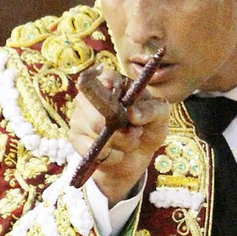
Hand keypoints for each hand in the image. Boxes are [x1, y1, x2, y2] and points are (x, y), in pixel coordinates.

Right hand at [67, 63, 170, 202]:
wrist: (138, 156)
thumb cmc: (148, 127)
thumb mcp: (161, 116)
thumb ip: (152, 109)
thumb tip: (131, 113)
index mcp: (111, 80)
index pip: (105, 79)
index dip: (117, 98)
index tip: (128, 111)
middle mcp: (90, 94)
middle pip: (98, 110)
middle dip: (122, 128)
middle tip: (136, 132)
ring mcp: (79, 115)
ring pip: (96, 129)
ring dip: (121, 142)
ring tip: (130, 141)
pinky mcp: (75, 137)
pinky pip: (92, 148)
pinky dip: (112, 156)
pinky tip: (118, 153)